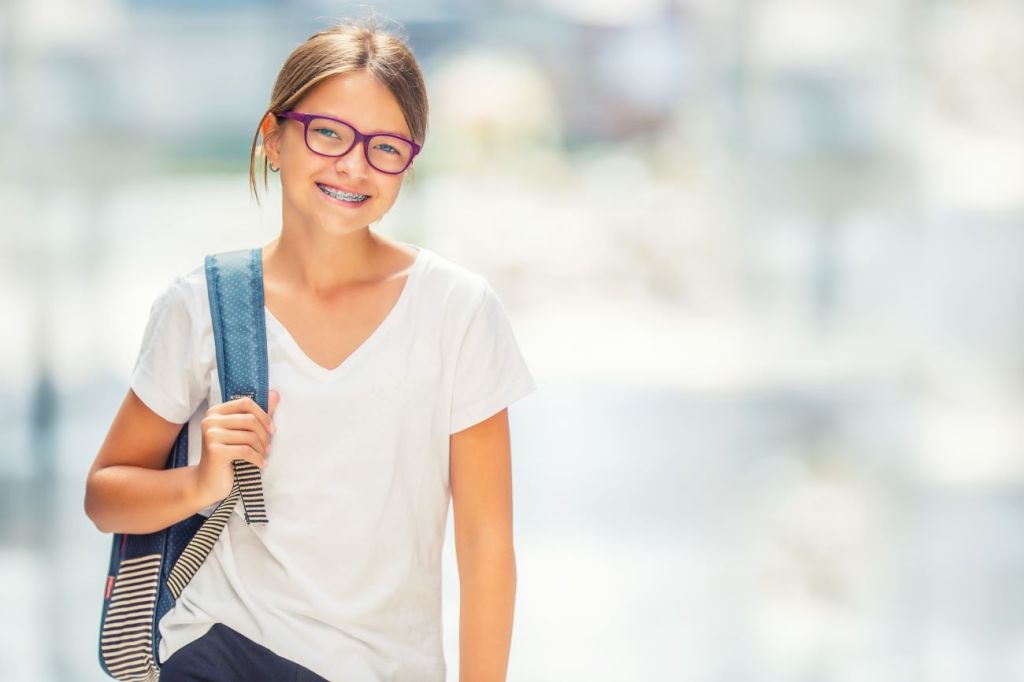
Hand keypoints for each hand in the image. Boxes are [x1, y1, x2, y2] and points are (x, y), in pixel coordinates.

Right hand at [194, 389, 279, 507]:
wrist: (207, 482)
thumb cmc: (227, 455)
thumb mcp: (240, 432)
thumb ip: (256, 413)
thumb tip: (276, 394)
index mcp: (215, 412)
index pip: (246, 403)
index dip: (263, 415)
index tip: (272, 429)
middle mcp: (210, 421)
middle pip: (250, 420)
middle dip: (264, 435)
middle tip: (268, 447)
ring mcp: (211, 435)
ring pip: (250, 436)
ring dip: (262, 449)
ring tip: (263, 456)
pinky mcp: (215, 451)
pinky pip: (246, 451)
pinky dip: (258, 459)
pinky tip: (261, 464)